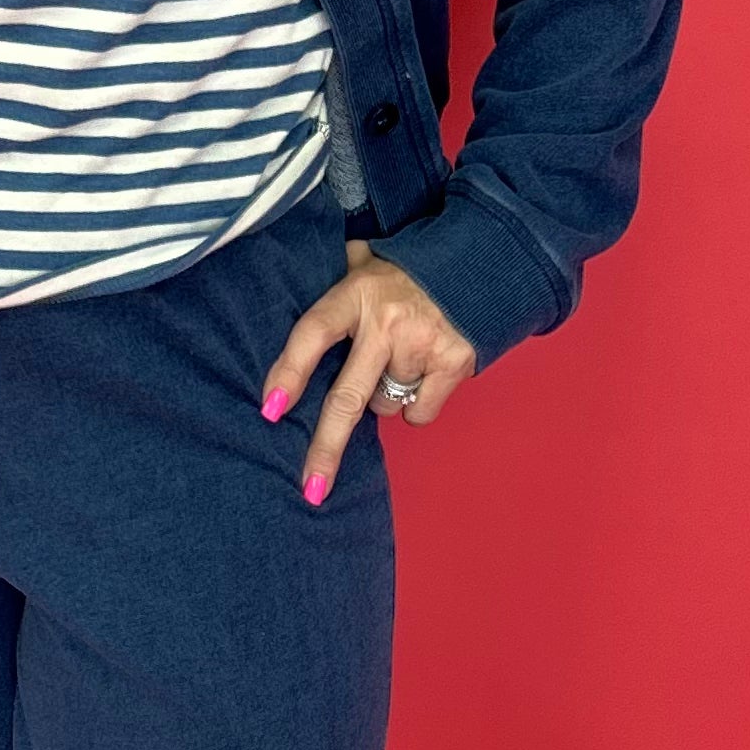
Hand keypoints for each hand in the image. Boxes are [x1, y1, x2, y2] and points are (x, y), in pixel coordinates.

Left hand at [262, 247, 478, 504]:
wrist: (479, 262)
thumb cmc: (407, 272)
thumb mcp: (364, 266)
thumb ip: (334, 287)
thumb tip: (290, 296)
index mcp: (355, 294)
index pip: (313, 335)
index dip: (290, 373)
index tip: (270, 410)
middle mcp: (386, 321)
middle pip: (347, 397)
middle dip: (326, 447)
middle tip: (312, 487)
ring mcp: (421, 344)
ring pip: (384, 406)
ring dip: (385, 396)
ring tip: (400, 358)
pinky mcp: (453, 363)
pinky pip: (418, 413)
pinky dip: (418, 404)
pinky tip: (424, 373)